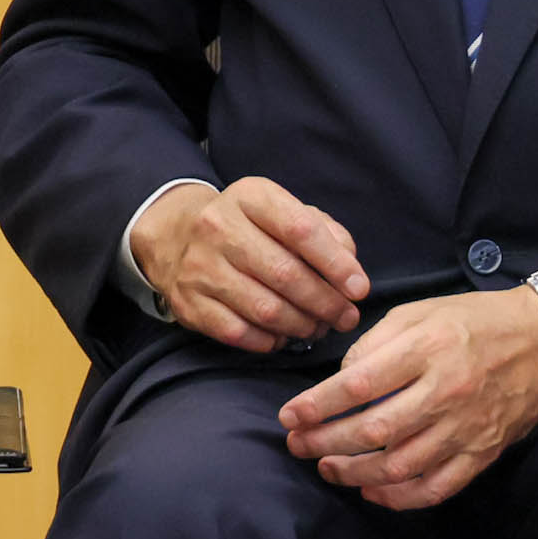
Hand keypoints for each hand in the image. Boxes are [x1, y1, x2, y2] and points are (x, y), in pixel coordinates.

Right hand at [130, 177, 369, 350]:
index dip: (335, 264)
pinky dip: (269, 342)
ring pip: (264, 309)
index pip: (300, 229)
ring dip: (302, 326)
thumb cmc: (250, 228)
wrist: (178, 236)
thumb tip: (350, 271)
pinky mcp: (188, 302)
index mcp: (250, 196)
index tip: (359, 289)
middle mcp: (218, 226)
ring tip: (318, 327)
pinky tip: (282, 336)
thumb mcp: (286, 212)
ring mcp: (199, 266)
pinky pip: (239, 333)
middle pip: (285, 274)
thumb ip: (327, 234)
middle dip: (325, 303)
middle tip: (346, 318)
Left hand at [277, 283, 537, 509]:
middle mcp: (445, 392)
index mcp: (426, 350)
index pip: (359, 385)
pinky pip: (436, 487)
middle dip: (326, 442)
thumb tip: (342, 379)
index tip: (289, 415)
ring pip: (400, 466)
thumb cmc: (473, 321)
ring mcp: (465, 428)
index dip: (318, 405)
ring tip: (327, 468)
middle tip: (297, 444)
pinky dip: (400, 497)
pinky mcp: (482, 453)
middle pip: (374, 430)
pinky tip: (373, 492)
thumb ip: (376, 343)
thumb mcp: (419, 312)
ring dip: (355, 473)